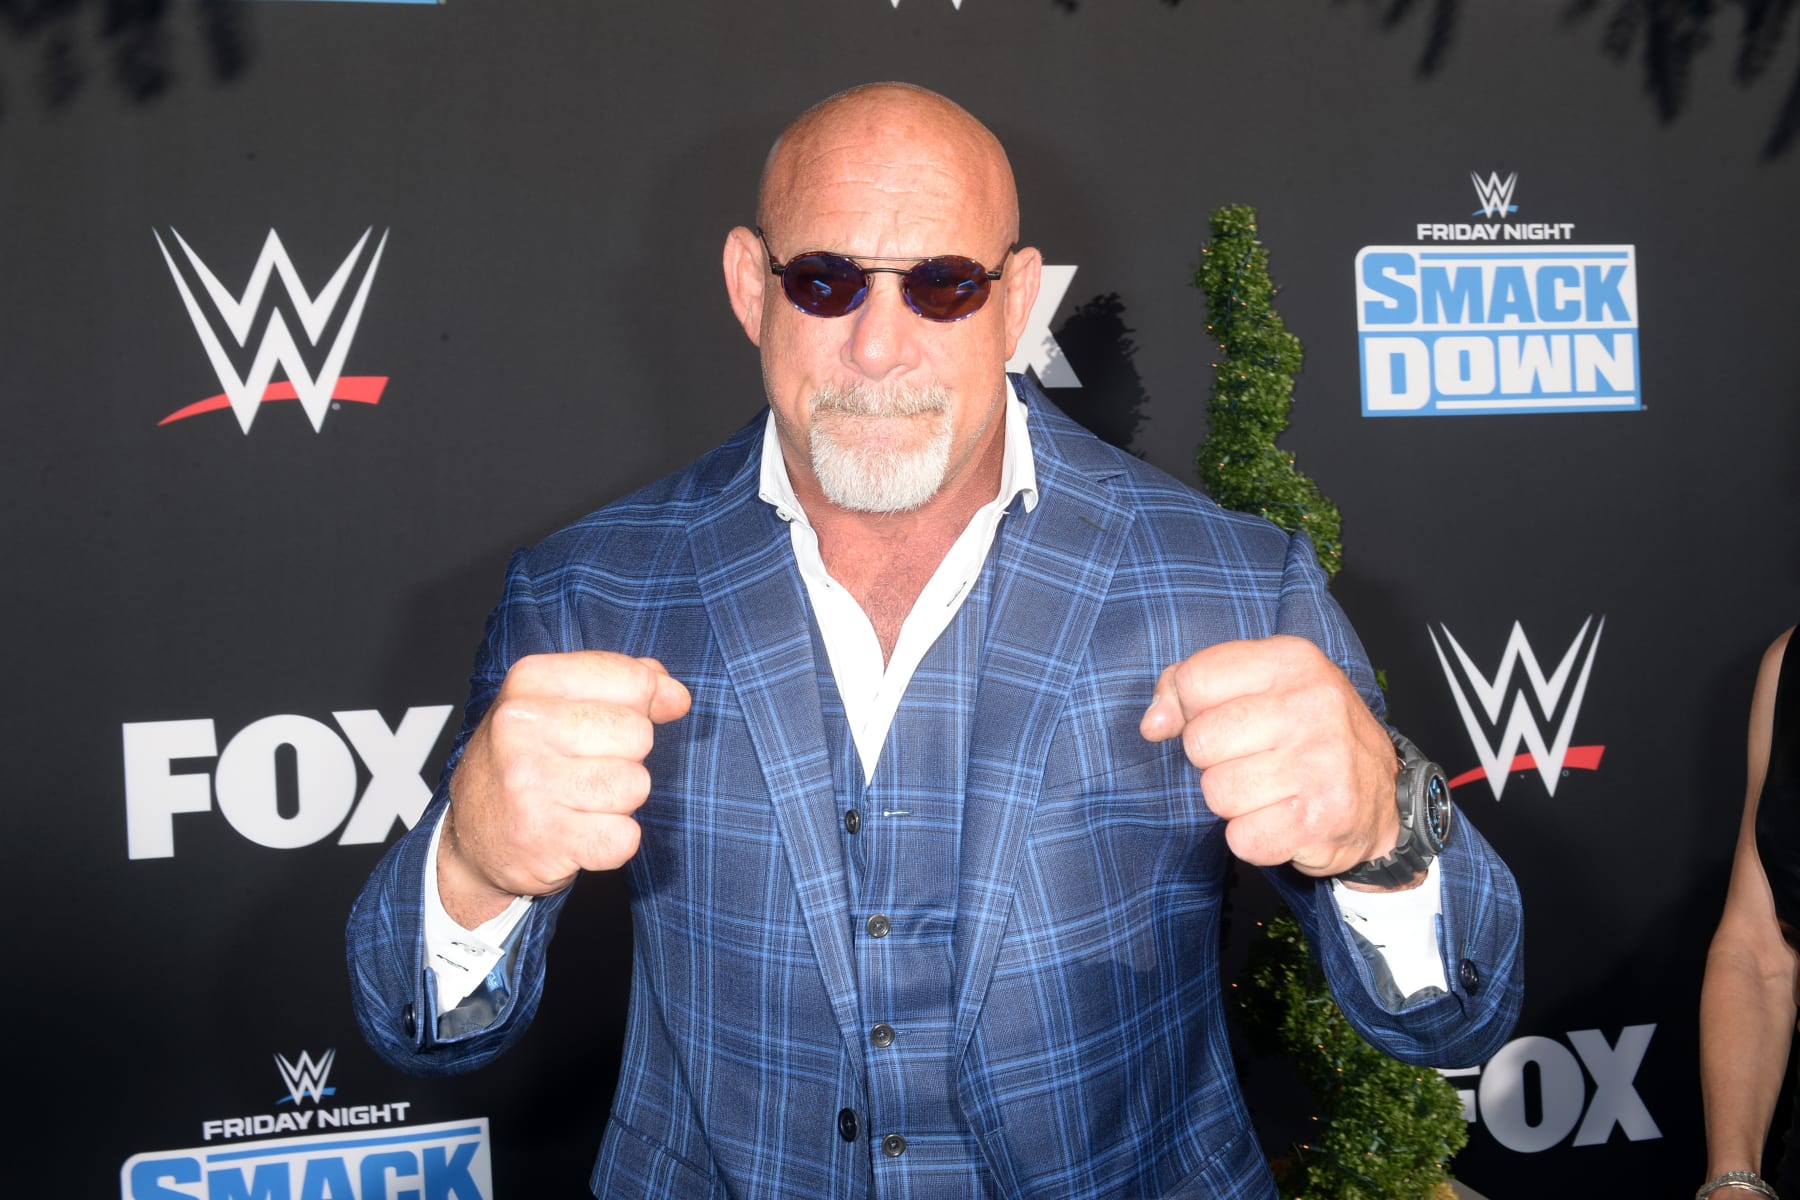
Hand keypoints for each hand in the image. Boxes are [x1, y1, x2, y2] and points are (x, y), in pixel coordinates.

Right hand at [438, 651, 691, 925]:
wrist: (472, 838)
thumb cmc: (528, 761)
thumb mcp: (561, 703)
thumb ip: (625, 684)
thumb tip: (677, 697)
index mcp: (530, 680)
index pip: (635, 681)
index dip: (642, 708)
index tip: (614, 726)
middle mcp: (520, 726)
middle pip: (639, 735)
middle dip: (627, 758)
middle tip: (586, 772)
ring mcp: (529, 783)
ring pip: (636, 785)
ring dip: (619, 802)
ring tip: (580, 802)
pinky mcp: (543, 838)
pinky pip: (625, 837)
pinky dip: (613, 842)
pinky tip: (580, 834)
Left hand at [1138, 635, 1399, 878]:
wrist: (1385, 797)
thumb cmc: (1305, 735)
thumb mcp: (1258, 686)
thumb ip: (1189, 688)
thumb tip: (1153, 724)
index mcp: (1292, 659)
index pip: (1194, 680)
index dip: (1192, 710)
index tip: (1225, 721)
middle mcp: (1313, 704)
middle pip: (1200, 742)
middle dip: (1214, 761)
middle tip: (1254, 762)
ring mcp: (1323, 762)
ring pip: (1217, 793)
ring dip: (1234, 803)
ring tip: (1270, 791)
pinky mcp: (1324, 818)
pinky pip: (1241, 839)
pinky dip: (1253, 840)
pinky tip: (1282, 821)